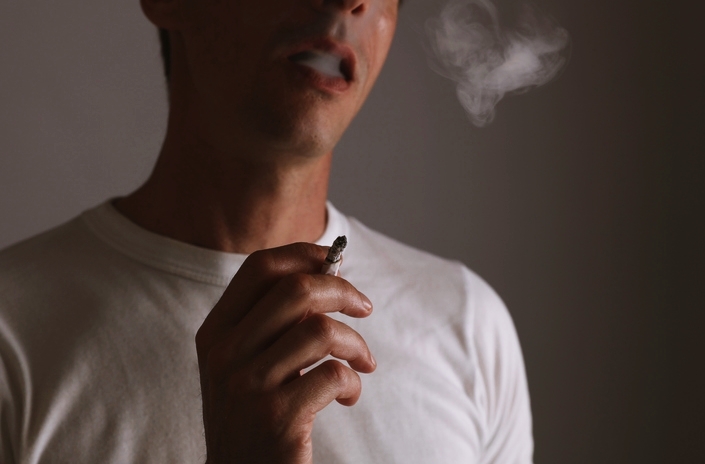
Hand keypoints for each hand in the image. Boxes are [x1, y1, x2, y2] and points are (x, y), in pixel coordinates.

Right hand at [195, 242, 374, 463]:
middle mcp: (225, 354)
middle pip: (296, 290)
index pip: (260, 269)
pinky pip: (334, 376)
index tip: (335, 259)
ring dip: (356, 343)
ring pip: (321, 331)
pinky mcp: (276, 418)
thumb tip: (327, 275)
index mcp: (216, 333)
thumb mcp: (246, 363)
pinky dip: (353, 383)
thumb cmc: (252, 415)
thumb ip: (273, 322)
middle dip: (343, 291)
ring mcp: (247, 386)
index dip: (304, 255)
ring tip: (363, 363)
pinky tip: (348, 397)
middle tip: (364, 307)